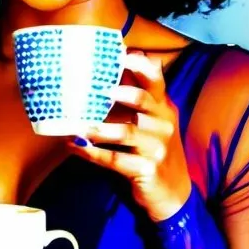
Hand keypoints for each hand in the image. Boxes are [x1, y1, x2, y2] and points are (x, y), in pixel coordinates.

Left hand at [66, 52, 192, 222]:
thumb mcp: (152, 123)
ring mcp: (157, 147)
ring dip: (98, 128)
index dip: (139, 65)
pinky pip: (116, 160)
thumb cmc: (154, 150)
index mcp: (163, 107)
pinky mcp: (147, 170)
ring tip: (75, 125)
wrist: (173, 193)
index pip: (156, 79)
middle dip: (120, 92)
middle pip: (143, 100)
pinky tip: (75, 146)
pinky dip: (93, 153)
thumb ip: (136, 99)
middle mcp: (163, 123)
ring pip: (126, 132)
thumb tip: (109, 69)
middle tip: (95, 89)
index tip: (119, 54)